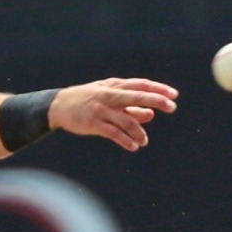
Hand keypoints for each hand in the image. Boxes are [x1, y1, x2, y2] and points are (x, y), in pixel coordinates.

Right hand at [51, 78, 178, 150]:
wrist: (58, 106)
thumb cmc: (88, 101)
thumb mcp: (110, 100)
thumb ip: (131, 108)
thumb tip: (152, 115)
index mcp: (114, 86)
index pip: (140, 85)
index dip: (158, 89)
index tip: (173, 95)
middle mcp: (109, 95)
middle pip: (137, 96)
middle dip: (156, 100)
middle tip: (172, 107)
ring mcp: (101, 109)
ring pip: (127, 120)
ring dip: (139, 132)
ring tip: (144, 142)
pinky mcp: (93, 123)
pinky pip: (114, 133)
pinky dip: (126, 140)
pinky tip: (134, 146)